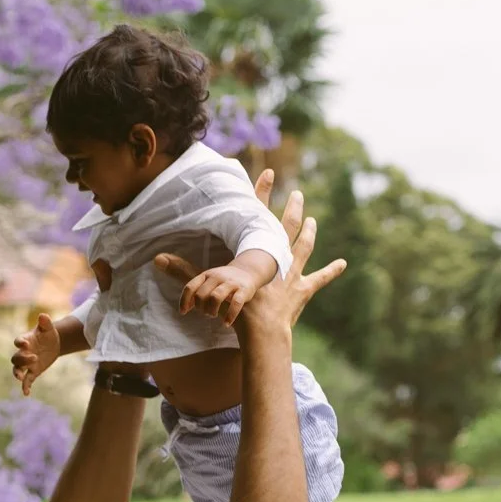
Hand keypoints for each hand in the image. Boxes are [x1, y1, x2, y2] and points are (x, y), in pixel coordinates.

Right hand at [12, 312, 60, 396]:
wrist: (52, 345)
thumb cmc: (47, 334)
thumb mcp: (48, 328)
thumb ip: (45, 322)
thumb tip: (43, 316)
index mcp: (25, 341)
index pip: (18, 342)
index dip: (20, 343)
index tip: (25, 344)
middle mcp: (23, 353)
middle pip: (16, 358)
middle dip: (23, 359)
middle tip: (34, 358)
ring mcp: (27, 364)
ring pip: (17, 369)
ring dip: (18, 374)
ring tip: (21, 378)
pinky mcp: (32, 372)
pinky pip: (27, 380)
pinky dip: (25, 386)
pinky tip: (26, 393)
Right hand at [153, 172, 346, 332]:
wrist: (261, 329)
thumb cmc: (236, 307)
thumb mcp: (207, 286)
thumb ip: (183, 273)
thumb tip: (157, 260)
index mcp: (257, 250)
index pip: (258, 215)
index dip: (261, 193)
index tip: (268, 172)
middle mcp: (278, 256)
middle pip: (287, 226)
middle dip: (293, 207)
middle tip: (299, 193)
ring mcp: (293, 272)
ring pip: (304, 247)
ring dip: (309, 233)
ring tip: (314, 221)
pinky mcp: (303, 290)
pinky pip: (319, 279)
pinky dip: (331, 272)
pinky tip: (343, 264)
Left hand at [178, 261, 260, 326]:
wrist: (248, 271)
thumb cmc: (223, 282)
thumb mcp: (208, 282)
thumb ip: (196, 293)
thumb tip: (183, 309)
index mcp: (206, 275)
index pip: (190, 287)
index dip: (184, 301)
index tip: (183, 313)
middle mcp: (217, 277)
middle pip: (201, 295)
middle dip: (200, 308)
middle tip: (205, 313)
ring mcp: (231, 283)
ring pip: (216, 297)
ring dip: (211, 310)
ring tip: (213, 315)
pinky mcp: (244, 290)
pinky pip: (236, 303)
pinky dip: (230, 316)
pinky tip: (226, 324)